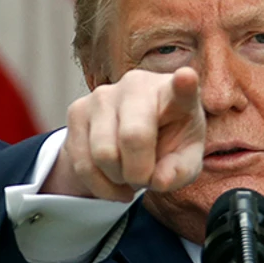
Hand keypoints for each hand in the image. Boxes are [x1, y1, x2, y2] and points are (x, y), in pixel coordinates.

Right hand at [43, 67, 205, 201]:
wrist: (133, 137)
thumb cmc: (167, 141)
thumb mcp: (184, 160)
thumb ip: (180, 171)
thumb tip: (159, 180)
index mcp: (172, 93)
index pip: (181, 87)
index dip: (184, 84)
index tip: (186, 78)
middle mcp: (136, 86)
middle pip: (133, 137)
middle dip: (139, 173)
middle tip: (146, 177)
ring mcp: (102, 95)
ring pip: (103, 155)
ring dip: (118, 179)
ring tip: (129, 174)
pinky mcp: (77, 110)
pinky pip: (82, 164)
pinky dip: (100, 184)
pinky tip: (113, 179)